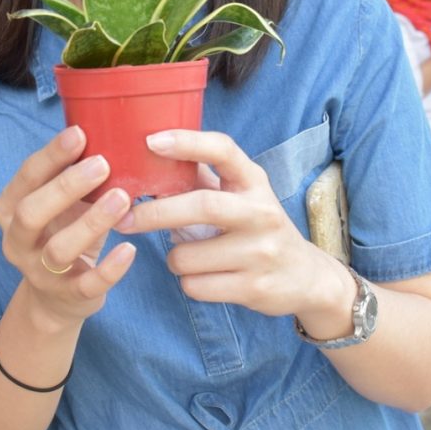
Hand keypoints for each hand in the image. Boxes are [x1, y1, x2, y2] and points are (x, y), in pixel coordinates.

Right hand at [0, 126, 136, 328]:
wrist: (57, 297)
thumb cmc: (62, 232)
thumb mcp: (60, 203)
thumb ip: (70, 174)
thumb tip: (102, 126)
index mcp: (10, 209)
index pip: (26, 178)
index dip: (51, 155)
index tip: (79, 133)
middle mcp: (17, 240)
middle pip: (31, 212)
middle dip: (65, 186)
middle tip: (102, 163)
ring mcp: (39, 271)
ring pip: (59, 249)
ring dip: (91, 222)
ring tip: (122, 198)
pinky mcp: (68, 296)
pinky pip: (87, 285)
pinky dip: (109, 268)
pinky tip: (130, 250)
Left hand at [116, 130, 350, 324]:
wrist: (306, 278)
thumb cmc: (255, 227)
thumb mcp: (240, 195)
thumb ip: (201, 178)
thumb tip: (145, 161)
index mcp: (254, 182)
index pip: (223, 150)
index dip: (187, 142)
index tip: (151, 141)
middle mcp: (262, 212)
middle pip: (201, 205)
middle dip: (155, 213)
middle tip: (124, 219)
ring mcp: (261, 252)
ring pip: (187, 255)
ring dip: (174, 258)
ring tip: (189, 256)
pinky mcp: (256, 288)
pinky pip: (195, 286)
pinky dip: (188, 282)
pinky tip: (206, 277)